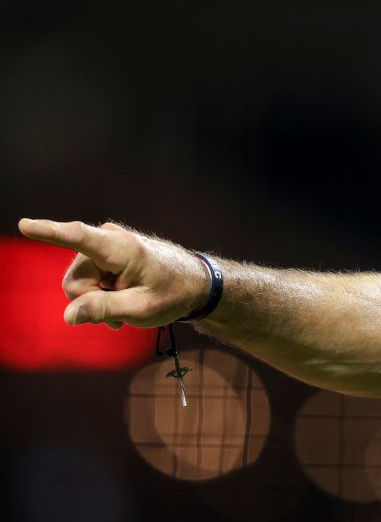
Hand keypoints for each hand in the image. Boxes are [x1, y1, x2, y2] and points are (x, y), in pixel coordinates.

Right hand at [17, 219, 209, 329]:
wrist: (194, 284)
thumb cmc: (172, 294)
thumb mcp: (141, 309)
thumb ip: (103, 310)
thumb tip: (68, 316)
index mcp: (121, 248)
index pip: (78, 237)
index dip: (49, 232)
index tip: (25, 225)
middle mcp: (110, 239)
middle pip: (74, 279)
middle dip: (90, 301)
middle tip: (120, 316)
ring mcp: (106, 244)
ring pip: (78, 282)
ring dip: (97, 300)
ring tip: (125, 309)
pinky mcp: (105, 252)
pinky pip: (88, 278)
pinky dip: (101, 294)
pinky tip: (121, 301)